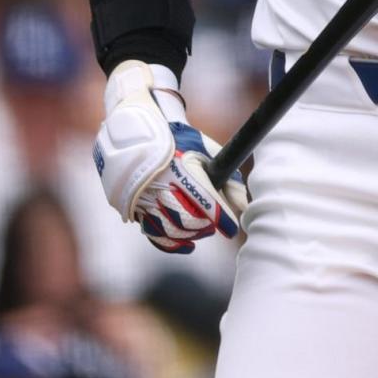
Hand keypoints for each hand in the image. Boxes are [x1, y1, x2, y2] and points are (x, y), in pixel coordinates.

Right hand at [94, 60, 247, 253]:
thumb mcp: (204, 149)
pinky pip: (154, 235)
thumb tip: (243, 204)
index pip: (207, 202)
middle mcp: (161, 186)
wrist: (135, 132)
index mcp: (182, 169)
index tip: (232, 228)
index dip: (222, 218)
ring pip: (172, 231)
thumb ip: (225, 175)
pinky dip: (172, 244)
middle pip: (190, 220)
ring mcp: (144, 199)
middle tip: (216, 224)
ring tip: (203, 230)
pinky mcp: (134, 209)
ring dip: (191, 235)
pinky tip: (188, 245)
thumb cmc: (177, 140)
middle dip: (206, 226)